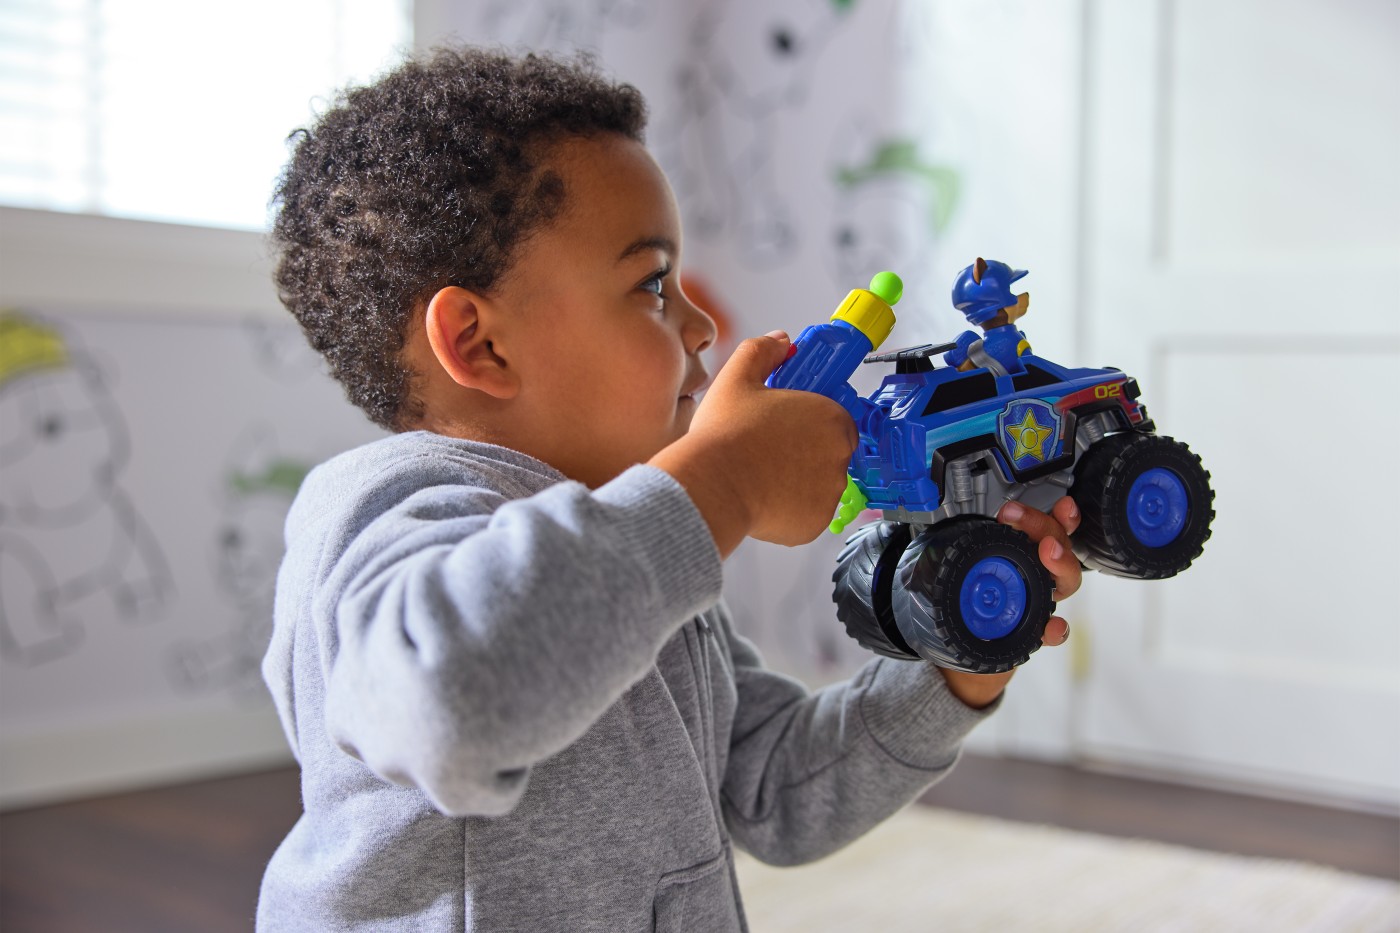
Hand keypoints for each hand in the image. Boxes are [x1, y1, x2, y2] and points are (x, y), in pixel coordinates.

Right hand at [650, 331, 857, 554]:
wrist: (712, 484)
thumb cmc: (725, 435)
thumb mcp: (738, 377)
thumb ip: (763, 351)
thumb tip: (780, 341)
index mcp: (831, 418)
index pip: (836, 421)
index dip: (811, 424)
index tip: (790, 428)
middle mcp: (840, 457)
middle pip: (829, 454)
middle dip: (804, 454)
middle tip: (769, 451)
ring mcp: (830, 494)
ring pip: (817, 487)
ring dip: (798, 482)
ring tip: (762, 474)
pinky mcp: (814, 524)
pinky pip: (806, 516)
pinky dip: (790, 511)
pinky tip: (763, 497)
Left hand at [938, 496, 1081, 707]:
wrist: (962, 654)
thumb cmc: (963, 609)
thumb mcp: (957, 573)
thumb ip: (953, 551)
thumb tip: (922, 526)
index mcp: (1018, 554)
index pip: (1040, 527)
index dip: (1044, 513)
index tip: (1023, 505)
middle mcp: (1035, 575)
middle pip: (1056, 545)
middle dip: (1044, 526)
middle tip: (1019, 518)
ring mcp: (1038, 603)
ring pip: (1063, 581)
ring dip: (1061, 563)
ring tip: (1048, 552)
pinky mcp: (1034, 634)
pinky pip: (1052, 631)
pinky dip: (1055, 628)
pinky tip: (1052, 626)